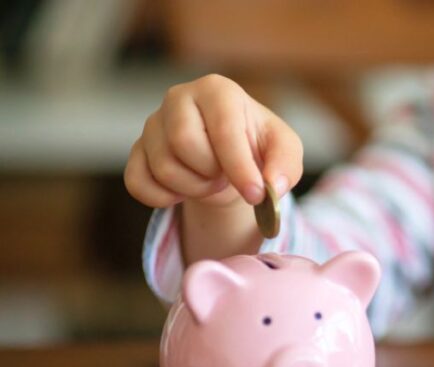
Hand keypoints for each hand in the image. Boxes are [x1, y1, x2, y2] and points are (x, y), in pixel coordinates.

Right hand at [124, 74, 302, 208]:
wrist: (227, 157)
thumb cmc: (256, 145)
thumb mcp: (283, 149)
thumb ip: (285, 165)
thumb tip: (272, 186)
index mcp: (217, 90)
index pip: (222, 129)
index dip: (239, 167)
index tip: (256, 194)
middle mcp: (178, 98)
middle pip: (184, 144)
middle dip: (212, 173)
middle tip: (227, 176)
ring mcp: (152, 123)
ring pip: (164, 168)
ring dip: (195, 189)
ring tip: (211, 179)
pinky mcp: (136, 150)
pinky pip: (138, 183)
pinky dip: (164, 199)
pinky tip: (184, 191)